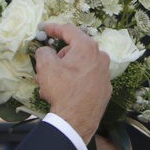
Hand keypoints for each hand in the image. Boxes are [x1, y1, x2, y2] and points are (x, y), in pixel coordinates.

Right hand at [35, 22, 110, 141]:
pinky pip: (87, 79)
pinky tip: (64, 93)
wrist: (76, 120)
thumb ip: (44, 52)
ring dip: (65, 71)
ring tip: (51, 85)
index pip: (69, 31)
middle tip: (47, 66)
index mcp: (87, 47)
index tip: (44, 29)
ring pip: (80, 66)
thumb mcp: (46, 66)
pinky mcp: (105, 89)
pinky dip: (75, 81)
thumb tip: (46, 51)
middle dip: (59, 57)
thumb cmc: (62, 90)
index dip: (54, 28)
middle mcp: (100, 57)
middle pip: (75, 50)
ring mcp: (105, 74)